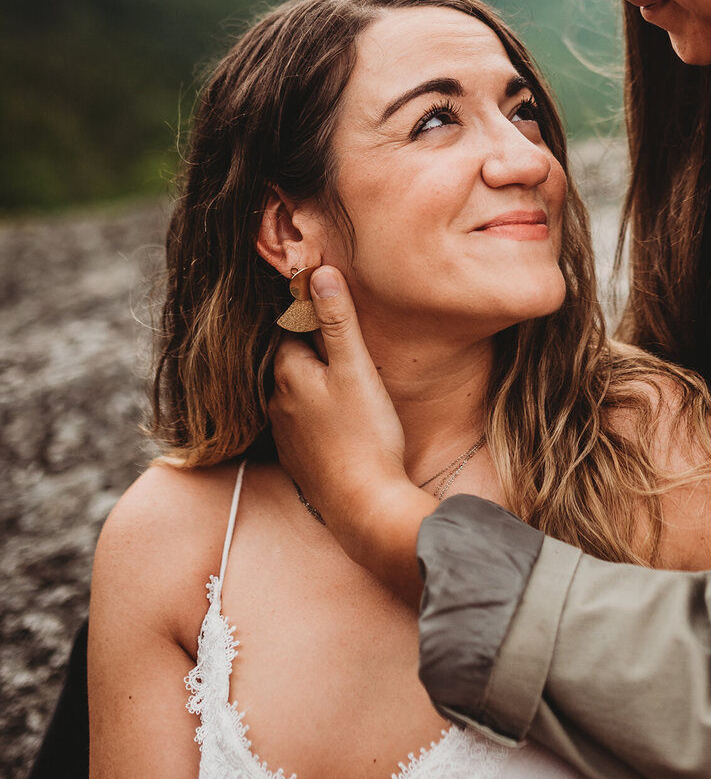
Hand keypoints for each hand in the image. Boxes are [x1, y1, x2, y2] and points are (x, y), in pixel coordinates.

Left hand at [269, 265, 432, 596]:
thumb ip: (338, 321)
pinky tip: (343, 419)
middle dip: (314, 350)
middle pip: (292, 361)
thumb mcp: (356, 368)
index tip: (334, 309)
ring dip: (316, 384)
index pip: (292, 329)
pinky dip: (319, 415)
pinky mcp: (300, 459)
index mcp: (288, 374)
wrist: (364, 506)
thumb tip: (319, 272)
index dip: (313, 316)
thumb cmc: (365, 434)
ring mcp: (286, 434)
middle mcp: (277, 403)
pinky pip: (304, 424)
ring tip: (347, 380)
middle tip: (347, 343)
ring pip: (297, 394)